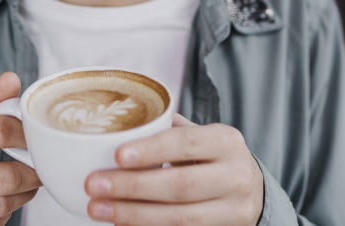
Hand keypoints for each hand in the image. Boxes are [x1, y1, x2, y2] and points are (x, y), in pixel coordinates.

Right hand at [0, 72, 40, 224]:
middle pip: (4, 177)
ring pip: (0, 205)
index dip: (24, 134)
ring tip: (25, 184)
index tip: (34, 137)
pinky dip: (3, 216)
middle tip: (39, 167)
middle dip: (31, 173)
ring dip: (22, 196)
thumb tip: (12, 80)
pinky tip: (3, 203)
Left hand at [84, 114, 262, 224]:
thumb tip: (117, 127)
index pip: (186, 143)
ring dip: (133, 214)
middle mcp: (236, 176)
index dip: (152, 150)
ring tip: (98, 208)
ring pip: (180, 218)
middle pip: (181, 185)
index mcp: (227, 141)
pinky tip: (120, 223)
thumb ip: (167, 131)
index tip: (117, 155)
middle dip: (132, 187)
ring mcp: (234, 211)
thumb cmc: (212, 157)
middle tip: (94, 184)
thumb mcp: (200, 136)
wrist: (250, 190)